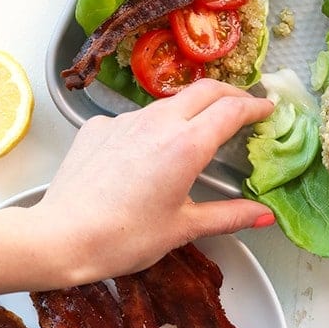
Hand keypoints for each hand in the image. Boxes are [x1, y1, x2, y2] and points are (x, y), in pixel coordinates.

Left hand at [30, 79, 274, 285]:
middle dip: (230, 94)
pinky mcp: (99, 127)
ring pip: (169, 102)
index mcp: (186, 145)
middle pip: (205, 90)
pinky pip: (135, 118)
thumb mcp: (183, 228)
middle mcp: (158, 122)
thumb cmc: (124, 238)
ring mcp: (125, 120)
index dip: (255, 107)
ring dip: (192, 108)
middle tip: (245, 107)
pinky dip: (153, 127)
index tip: (268, 110)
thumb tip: (264, 216)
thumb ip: (229, 216)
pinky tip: (148, 153)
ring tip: (199, 129)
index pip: (232, 109)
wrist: (60, 238)